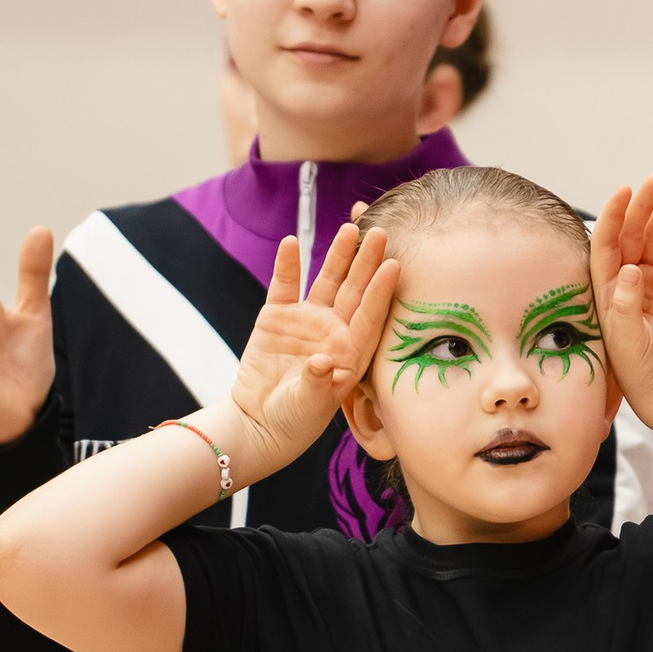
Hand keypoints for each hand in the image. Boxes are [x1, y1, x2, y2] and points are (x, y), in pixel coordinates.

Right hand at [226, 225, 400, 472]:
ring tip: (349, 228)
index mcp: (352, 352)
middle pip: (355, 290)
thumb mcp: (308, 406)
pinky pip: (284, 285)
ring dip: (337, 255)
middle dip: (367, 262)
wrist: (259, 423)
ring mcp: (307, 321)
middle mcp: (334, 331)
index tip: (394, 266)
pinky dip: (288, 264)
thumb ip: (318, 384)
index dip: (382, 291)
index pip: (371, 315)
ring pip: (327, 281)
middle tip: (379, 232)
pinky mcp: (277, 317)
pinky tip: (291, 242)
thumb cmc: (294, 421)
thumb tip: (322, 363)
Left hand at [590, 175, 652, 422]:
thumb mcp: (625, 341)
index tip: (625, 191)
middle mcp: (627, 285)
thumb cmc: (640, 374)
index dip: (614, 216)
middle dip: (642, 206)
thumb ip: (626, 304)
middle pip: (631, 235)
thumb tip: (630, 269)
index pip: (605, 244)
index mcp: (606, 292)